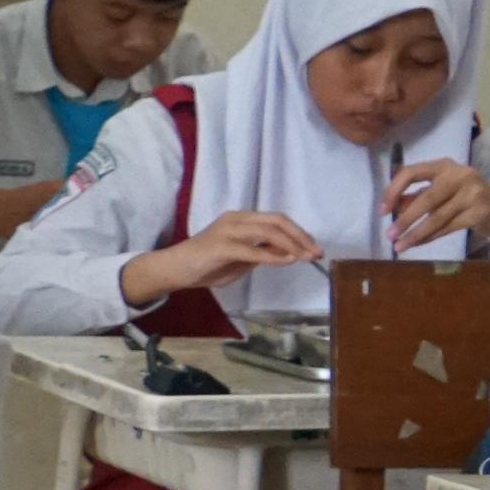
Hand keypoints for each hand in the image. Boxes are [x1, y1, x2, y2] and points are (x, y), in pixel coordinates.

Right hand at [130, 211, 320, 305]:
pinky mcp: (220, 246)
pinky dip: (272, 256)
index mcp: (241, 219)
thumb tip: (289, 253)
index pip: (277, 220)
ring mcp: (228, 231)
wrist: (173, 270)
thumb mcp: (242, 260)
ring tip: (305, 258)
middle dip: (301, 236)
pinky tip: (286, 261)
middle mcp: (236, 219)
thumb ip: (263, 253)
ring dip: (291, 245)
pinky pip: (252, 249)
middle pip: (277, 221)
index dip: (299, 233)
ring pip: (268, 231)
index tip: (314, 249)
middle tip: (316, 253)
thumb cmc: (205, 265)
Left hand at [388, 158, 489, 251]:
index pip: (411, 173)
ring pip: (437, 217)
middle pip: (426, 199)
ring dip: (415, 234)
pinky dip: (430, 237)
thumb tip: (391, 207)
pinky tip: (417, 244)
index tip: (383, 211)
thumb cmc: (462, 198)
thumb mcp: (438, 192)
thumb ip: (415, 197)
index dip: (394, 191)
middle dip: (405, 219)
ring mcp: (473, 193)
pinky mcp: (480, 212)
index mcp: (443, 166)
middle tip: (389, 235)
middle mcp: (459, 175)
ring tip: (399, 246)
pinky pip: (448, 227)